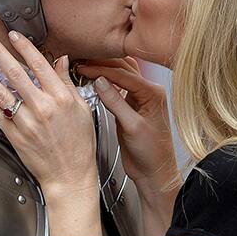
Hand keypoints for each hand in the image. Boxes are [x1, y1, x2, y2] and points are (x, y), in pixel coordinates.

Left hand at [0, 31, 97, 196]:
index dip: (24, 47)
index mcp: (60, 98)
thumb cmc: (79, 143)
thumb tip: (61, 61)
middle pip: (15, 73)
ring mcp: (26, 121)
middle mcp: (41, 107)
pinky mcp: (14, 135)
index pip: (39, 65)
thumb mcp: (82, 108)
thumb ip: (67, 83)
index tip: (14, 35)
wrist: (70, 174)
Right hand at [77, 59, 178, 190]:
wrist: (154, 171)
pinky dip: (106, 83)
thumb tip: (101, 82)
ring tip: (86, 68)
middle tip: (82, 64)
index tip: (84, 68)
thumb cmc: (151, 153)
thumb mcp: (132, 127)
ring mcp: (140, 99)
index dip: (102, 69)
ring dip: (104, 71)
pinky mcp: (131, 107)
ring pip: (121, 76)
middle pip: (123, 69)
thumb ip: (116, 103)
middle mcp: (149, 92)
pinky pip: (118, 88)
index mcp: (153, 93)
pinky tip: (94, 82)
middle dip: (102, 65)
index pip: (124, 74)